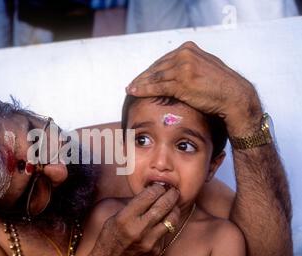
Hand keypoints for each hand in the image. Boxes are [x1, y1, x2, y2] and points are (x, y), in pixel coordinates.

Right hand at [82, 184, 179, 255]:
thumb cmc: (107, 241)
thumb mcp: (113, 220)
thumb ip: (131, 207)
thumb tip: (148, 194)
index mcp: (125, 218)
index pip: (148, 196)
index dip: (157, 188)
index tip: (159, 186)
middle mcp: (139, 229)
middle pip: (163, 205)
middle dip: (170, 194)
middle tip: (173, 190)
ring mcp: (150, 242)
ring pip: (171, 219)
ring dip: (174, 209)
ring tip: (174, 203)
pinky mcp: (156, 252)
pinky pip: (166, 233)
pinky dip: (167, 224)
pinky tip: (166, 220)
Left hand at [126, 41, 262, 136]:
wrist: (234, 97)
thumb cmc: (220, 86)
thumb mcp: (204, 66)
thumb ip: (189, 64)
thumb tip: (175, 68)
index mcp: (189, 49)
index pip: (163, 60)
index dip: (150, 70)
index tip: (141, 77)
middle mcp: (185, 55)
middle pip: (156, 67)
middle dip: (143, 77)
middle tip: (132, 85)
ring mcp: (183, 68)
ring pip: (155, 76)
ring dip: (139, 84)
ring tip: (130, 89)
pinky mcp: (181, 82)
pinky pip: (157, 86)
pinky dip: (143, 89)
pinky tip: (134, 92)